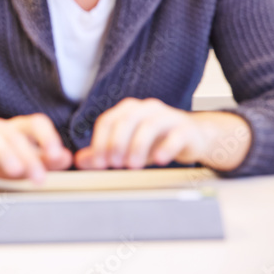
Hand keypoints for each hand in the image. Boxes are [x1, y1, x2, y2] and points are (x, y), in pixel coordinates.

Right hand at [0, 114, 72, 185]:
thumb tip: (66, 158)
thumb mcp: (30, 161)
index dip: (47, 137)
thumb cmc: (4, 160)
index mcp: (21, 129)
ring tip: (16, 172)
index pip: (37, 122)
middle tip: (39, 179)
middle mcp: (2, 128)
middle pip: (17, 135)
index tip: (54, 156)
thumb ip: (48, 160)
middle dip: (30, 157)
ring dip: (7, 154)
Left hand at [75, 98, 249, 171]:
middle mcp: (146, 108)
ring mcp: (167, 116)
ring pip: (149, 126)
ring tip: (132, 166)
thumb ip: (105, 151)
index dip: (100, 142)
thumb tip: (80, 161)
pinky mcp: (185, 128)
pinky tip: (159, 160)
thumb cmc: (157, 140)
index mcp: (128, 109)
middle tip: (114, 164)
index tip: (99, 163)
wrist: (193, 137)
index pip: (108, 121)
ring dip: (137, 146)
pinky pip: (175, 135)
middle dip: (116, 144)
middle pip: (125, 121)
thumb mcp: (128, 145)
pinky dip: (166, 147)